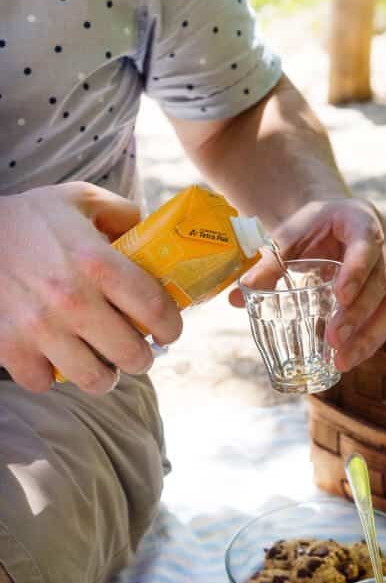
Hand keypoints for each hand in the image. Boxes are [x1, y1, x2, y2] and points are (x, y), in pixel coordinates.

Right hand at [0, 183, 182, 393]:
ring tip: (103, 363)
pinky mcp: (8, 345)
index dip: (171, 327)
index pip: (157, 310)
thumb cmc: (29, 217)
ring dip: (104, 375)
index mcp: (99, 263)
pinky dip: (51, 376)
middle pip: (131, 354)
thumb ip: (124, 214)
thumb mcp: (82, 199)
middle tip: (138, 351)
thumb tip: (156, 236)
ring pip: (94, 379)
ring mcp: (39, 327)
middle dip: (142, 357)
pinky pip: (43, 382)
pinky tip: (55, 358)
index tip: (168, 331)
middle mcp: (73, 300)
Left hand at [231, 198, 385, 371]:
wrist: (335, 222)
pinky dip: (371, 340)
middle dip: (358, 313)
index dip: (356, 271)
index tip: (340, 298)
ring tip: (343, 361)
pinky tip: (350, 358)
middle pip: (381, 280)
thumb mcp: (290, 236)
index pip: (367, 244)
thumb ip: (268, 263)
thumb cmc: (312, 228)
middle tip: (333, 340)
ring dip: (370, 335)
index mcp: (361, 219)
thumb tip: (237, 296)